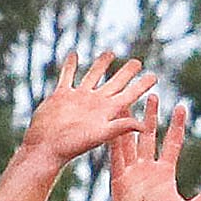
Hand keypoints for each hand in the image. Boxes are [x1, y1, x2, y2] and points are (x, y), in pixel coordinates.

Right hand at [22, 51, 157, 167]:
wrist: (46, 147)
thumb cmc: (72, 145)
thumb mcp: (100, 135)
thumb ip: (120, 127)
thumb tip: (144, 125)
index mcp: (107, 111)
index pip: (129, 95)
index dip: (142, 85)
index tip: (154, 75)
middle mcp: (95, 103)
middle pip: (115, 83)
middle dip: (126, 72)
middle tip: (137, 61)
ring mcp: (78, 98)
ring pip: (93, 75)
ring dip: (101, 64)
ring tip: (110, 53)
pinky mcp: (62, 95)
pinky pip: (68, 75)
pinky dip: (70, 65)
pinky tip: (74, 54)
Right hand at [107, 97, 200, 200]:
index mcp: (164, 172)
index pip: (171, 142)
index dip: (176, 125)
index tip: (181, 107)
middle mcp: (147, 168)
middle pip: (149, 135)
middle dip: (150, 115)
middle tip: (152, 94)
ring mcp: (132, 172)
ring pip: (130, 141)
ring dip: (129, 123)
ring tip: (127, 103)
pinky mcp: (119, 179)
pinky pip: (116, 157)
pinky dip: (115, 142)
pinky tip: (113, 126)